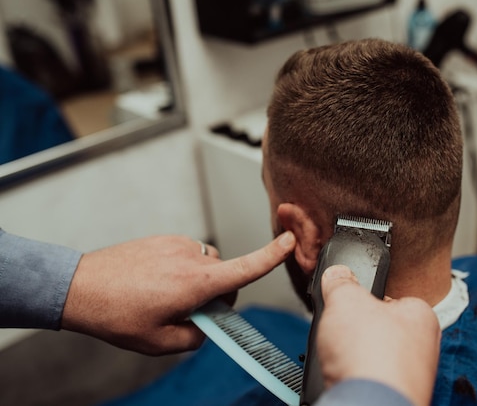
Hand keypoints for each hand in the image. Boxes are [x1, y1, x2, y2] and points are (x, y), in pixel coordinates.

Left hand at [61, 231, 294, 354]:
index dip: (272, 255)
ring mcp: (177, 245)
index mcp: (197, 283)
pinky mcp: (164, 239)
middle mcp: (192, 258)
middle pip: (225, 274)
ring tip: (164, 295)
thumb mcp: (160, 342)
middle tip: (186, 310)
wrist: (80, 286)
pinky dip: (180, 269)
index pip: (246, 268)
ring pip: (206, 264)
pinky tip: (154, 282)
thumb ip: (196, 337)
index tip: (290, 241)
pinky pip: (186, 254)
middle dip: (216, 292)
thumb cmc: (118, 315)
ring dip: (197, 280)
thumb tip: (207, 326)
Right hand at [316, 265, 440, 405]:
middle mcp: (424, 348)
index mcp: (422, 316)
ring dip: (353, 355)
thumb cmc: (372, 356)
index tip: (350, 300)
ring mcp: (410, 376)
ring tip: (340, 356)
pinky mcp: (394, 397)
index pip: (393, 297)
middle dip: (357, 329)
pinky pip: (368, 380)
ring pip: (373, 356)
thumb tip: (336, 275)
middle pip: (380, 327)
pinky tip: (344, 375)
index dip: (366, 297)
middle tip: (342, 330)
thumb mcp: (346, 299)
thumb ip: (342, 282)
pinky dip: (354, 377)